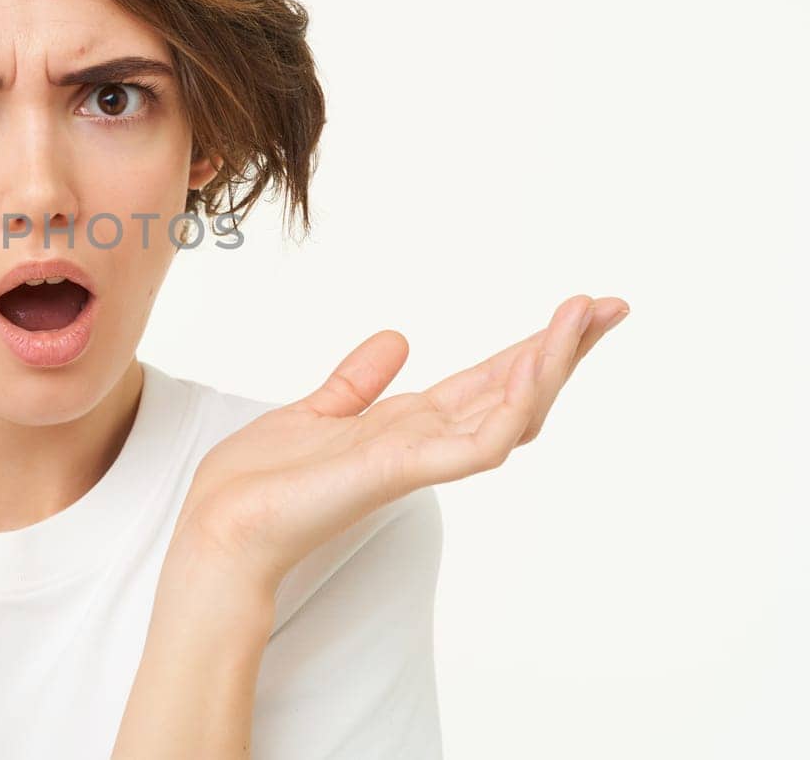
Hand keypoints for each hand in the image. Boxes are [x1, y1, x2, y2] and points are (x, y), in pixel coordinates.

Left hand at [168, 294, 629, 595]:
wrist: (222, 526)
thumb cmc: (261, 482)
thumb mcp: (317, 411)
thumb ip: (359, 381)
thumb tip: (398, 339)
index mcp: (406, 426)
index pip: (487, 380)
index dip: (533, 348)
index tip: (577, 310)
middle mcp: (422, 442)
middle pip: (513, 393)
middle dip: (563, 351)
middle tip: (611, 307)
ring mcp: (417, 459)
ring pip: (508, 415)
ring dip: (548, 367)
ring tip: (582, 318)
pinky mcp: (399, 472)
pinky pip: (473, 446)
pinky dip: (507, 410)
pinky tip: (531, 372)